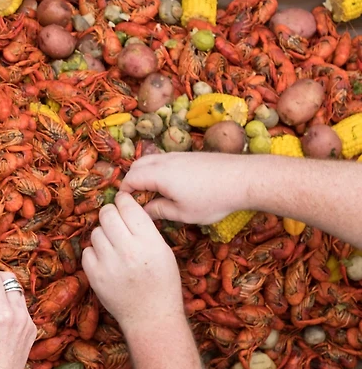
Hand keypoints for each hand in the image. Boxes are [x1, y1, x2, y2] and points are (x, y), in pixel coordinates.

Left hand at [82, 192, 183, 333]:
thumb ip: (146, 229)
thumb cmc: (162, 283)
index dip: (123, 200)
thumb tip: (127, 207)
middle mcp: (128, 250)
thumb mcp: (163, 252)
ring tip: (114, 246)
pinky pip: (87, 251)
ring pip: (96, 232)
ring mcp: (109, 264)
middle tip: (114, 219)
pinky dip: (95, 253)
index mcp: (149, 242)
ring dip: (103, 235)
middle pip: (107, 214)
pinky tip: (106, 260)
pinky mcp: (94, 276)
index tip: (122, 200)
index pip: (128, 207)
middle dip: (110, 213)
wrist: (151, 317)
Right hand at [120, 153, 254, 224]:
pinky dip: (158, 170)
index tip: (129, 206)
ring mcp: (177, 155)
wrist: (244, 179)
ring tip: (155, 194)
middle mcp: (164, 161)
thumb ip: (159, 211)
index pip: (130, 179)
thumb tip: (144, 212)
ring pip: (150, 160)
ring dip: (146, 175)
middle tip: (140, 200)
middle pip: (137, 166)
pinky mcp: (189, 155)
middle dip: (132, 182)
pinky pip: (164, 159)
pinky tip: (171, 186)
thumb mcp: (183, 213)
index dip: (125, 193)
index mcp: (158, 174)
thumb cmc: (213, 199)